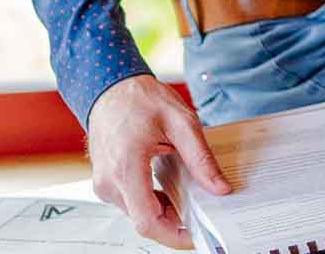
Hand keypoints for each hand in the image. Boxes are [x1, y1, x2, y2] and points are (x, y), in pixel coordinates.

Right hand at [88, 74, 230, 248]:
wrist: (110, 88)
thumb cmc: (141, 99)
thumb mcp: (181, 122)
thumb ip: (201, 158)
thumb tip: (219, 188)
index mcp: (127, 168)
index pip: (147, 220)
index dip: (174, 235)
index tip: (196, 237)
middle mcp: (110, 182)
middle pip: (145, 221)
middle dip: (175, 223)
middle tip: (203, 214)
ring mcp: (105, 185)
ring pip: (138, 214)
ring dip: (165, 212)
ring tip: (190, 196)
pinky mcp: (106, 183)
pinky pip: (132, 202)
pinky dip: (153, 202)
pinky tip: (171, 189)